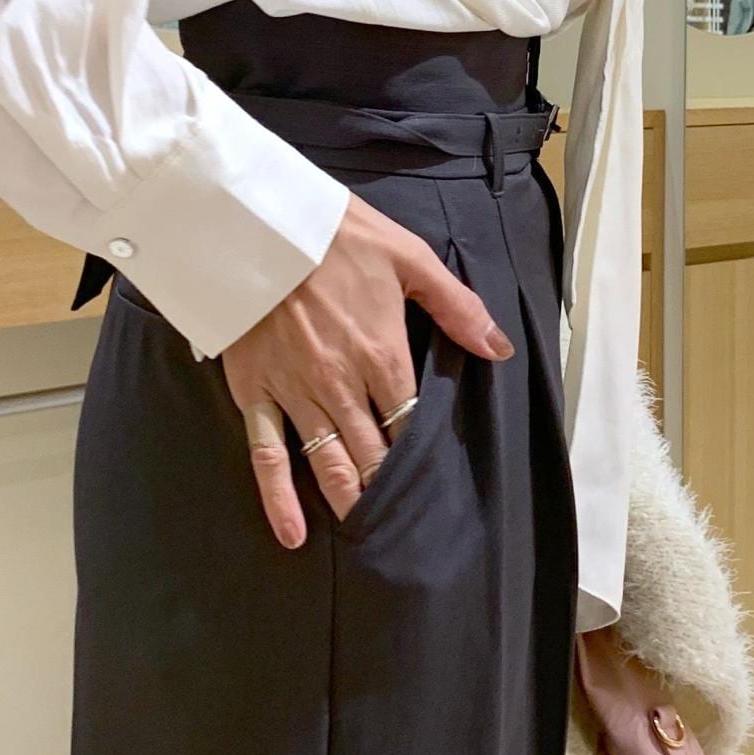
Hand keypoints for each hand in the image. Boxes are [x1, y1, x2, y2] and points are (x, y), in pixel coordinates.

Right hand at [220, 192, 515, 548]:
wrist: (256, 219)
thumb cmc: (335, 233)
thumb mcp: (408, 256)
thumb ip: (456, 306)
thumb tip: (498, 349)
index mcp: (382, 353)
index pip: (412, 423)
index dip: (424, 456)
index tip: (437, 485)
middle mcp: (342, 385)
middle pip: (374, 453)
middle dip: (393, 491)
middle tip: (409, 526)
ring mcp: (295, 393)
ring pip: (330, 462)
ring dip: (352, 501)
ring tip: (370, 535)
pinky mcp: (255, 393)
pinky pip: (267, 454)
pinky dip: (279, 499)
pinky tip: (294, 535)